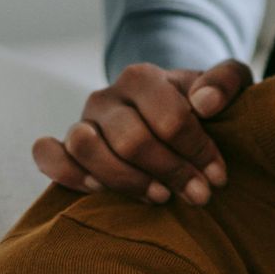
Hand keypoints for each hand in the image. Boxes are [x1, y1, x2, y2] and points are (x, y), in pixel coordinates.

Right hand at [31, 58, 253, 202]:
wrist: (168, 115)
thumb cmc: (199, 105)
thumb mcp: (225, 85)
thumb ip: (226, 81)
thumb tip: (205, 103)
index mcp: (142, 77)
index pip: (170, 117)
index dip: (197, 151)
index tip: (217, 176)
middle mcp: (106, 97)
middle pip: (132, 140)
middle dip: (170, 172)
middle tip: (198, 195)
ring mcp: (82, 122)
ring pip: (86, 147)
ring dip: (126, 180)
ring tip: (160, 196)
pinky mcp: (64, 146)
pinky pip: (48, 155)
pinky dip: (69, 173)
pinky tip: (101, 190)